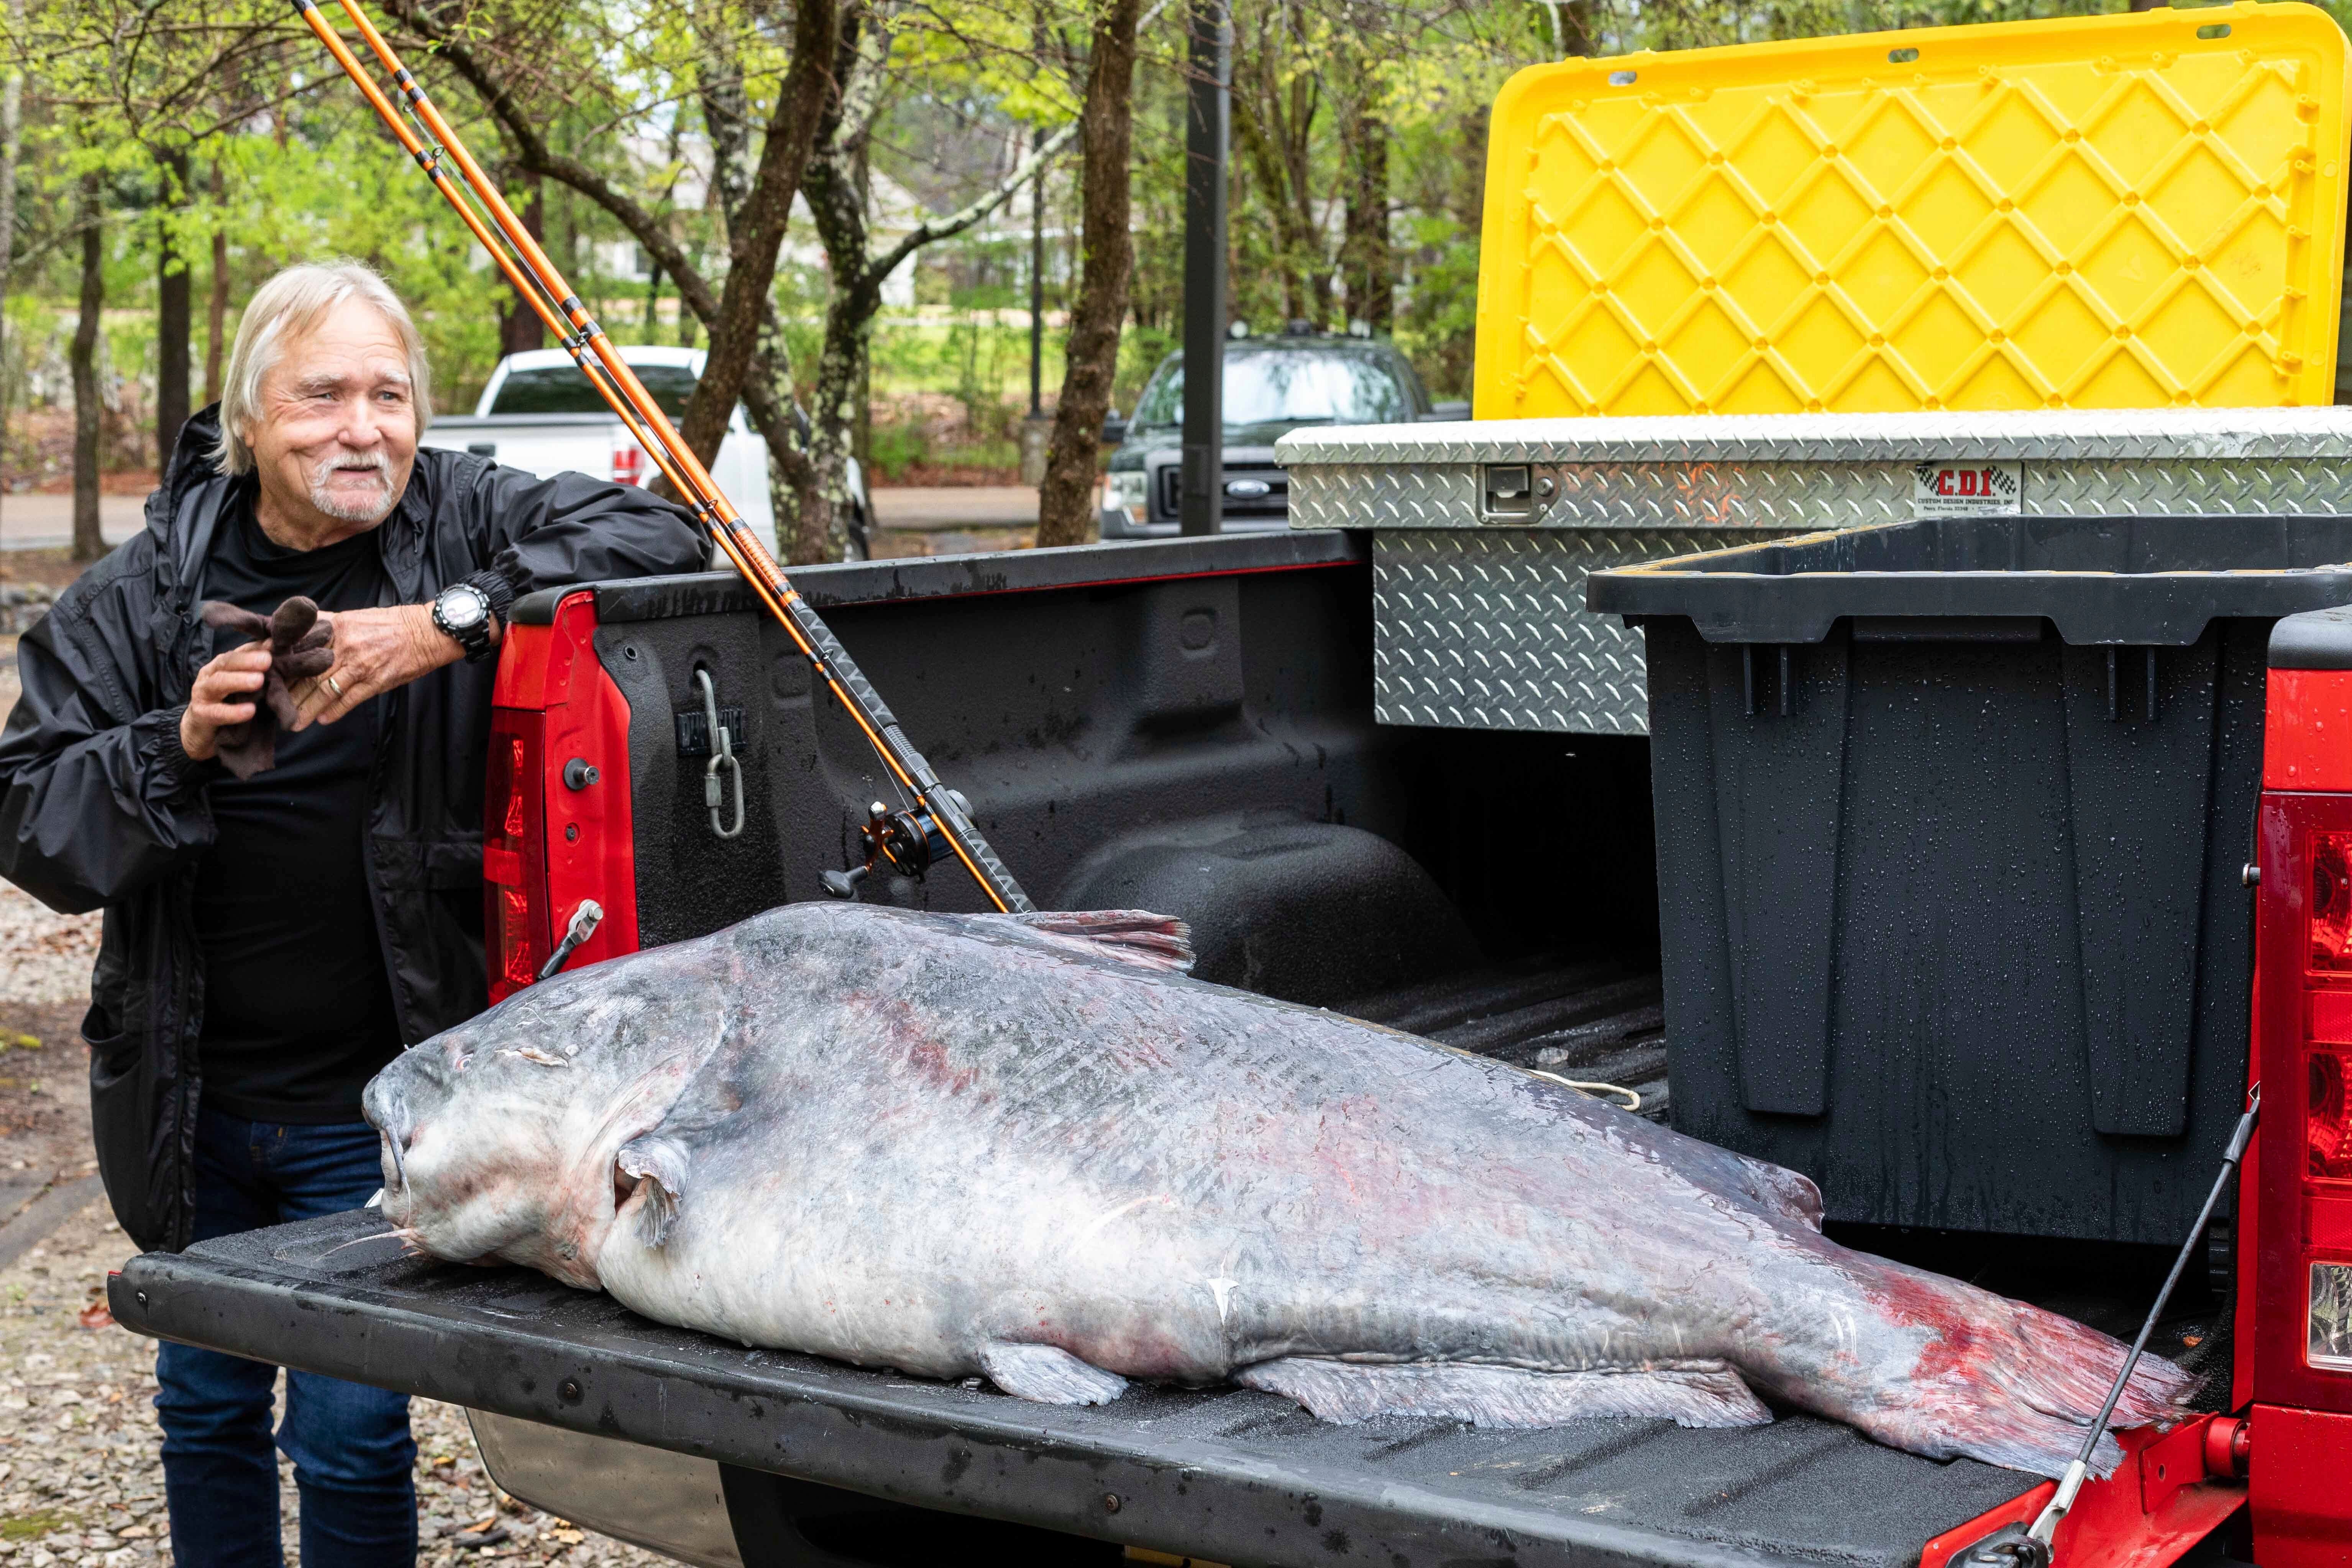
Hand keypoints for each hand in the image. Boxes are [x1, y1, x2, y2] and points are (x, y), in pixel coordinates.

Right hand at [181, 643, 271, 760]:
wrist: (201, 730)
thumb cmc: (227, 702)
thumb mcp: (243, 685)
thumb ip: (257, 670)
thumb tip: (275, 647)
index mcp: (222, 665)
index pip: (238, 651)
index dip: (255, 648)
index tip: (274, 645)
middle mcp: (210, 674)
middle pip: (226, 662)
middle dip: (247, 660)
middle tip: (266, 660)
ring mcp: (203, 693)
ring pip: (218, 683)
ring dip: (239, 681)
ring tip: (258, 681)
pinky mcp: (201, 714)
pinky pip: (217, 712)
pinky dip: (233, 712)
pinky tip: (249, 711)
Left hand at [287, 605, 464, 729]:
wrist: (426, 631)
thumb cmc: (392, 624)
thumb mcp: (355, 616)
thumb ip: (327, 625)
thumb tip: (300, 631)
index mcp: (337, 627)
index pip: (301, 646)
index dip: (282, 662)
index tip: (266, 674)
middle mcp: (345, 645)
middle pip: (308, 672)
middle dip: (289, 692)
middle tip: (272, 706)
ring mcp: (361, 664)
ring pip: (325, 690)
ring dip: (307, 708)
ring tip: (293, 722)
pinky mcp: (377, 680)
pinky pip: (350, 699)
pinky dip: (335, 711)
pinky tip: (322, 720)